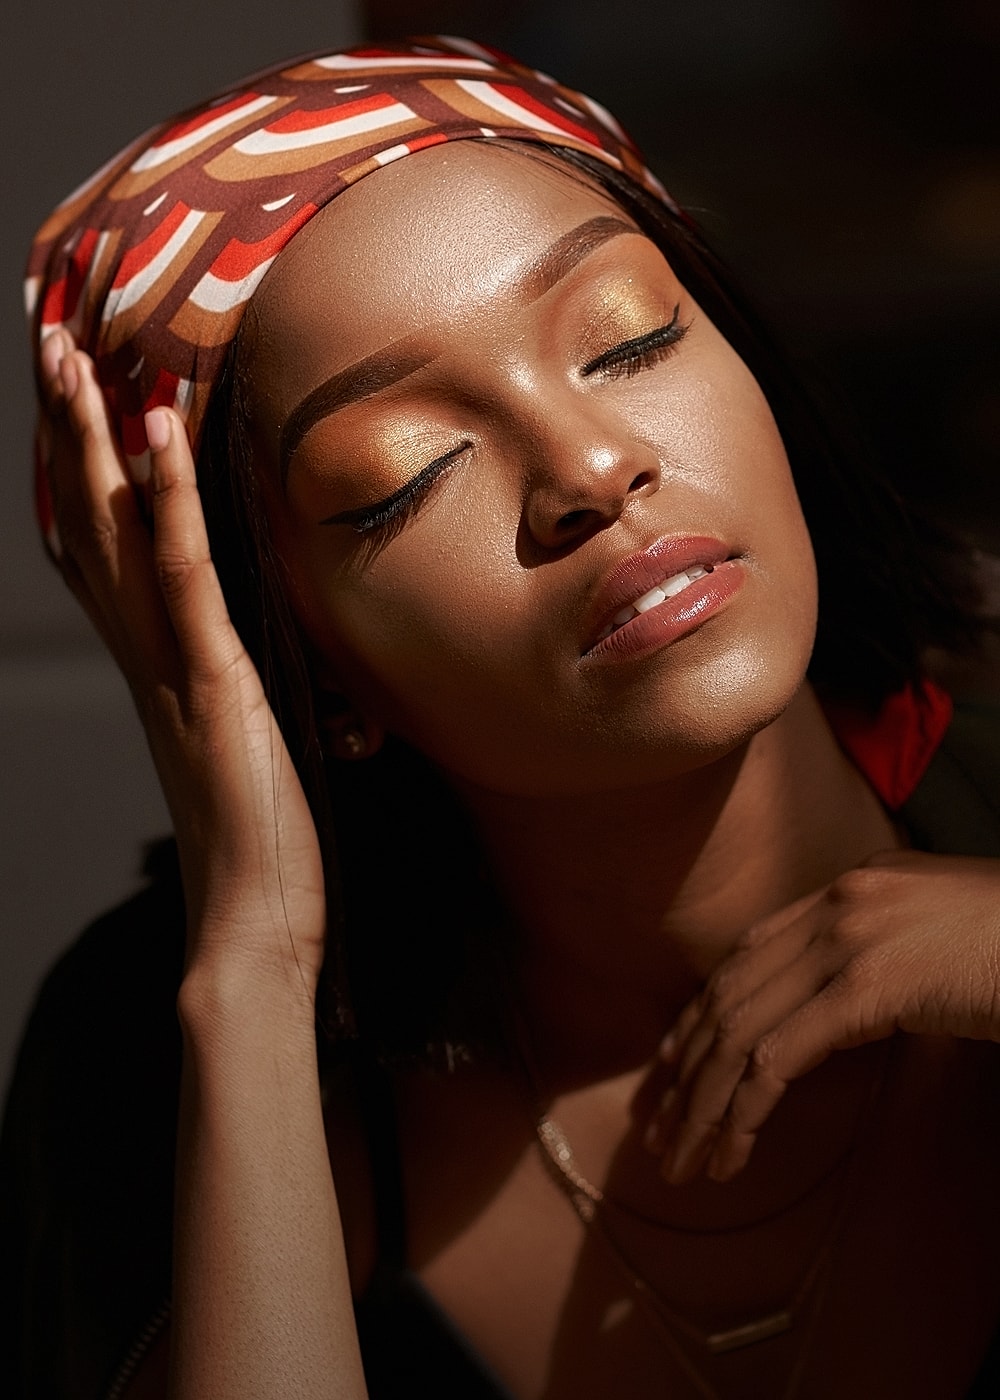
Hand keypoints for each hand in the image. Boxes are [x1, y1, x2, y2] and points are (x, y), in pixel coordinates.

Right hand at [39, 331, 326, 1000]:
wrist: (254, 924)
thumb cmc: (261, 840)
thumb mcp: (250, 741)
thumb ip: (236, 686)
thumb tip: (254, 654)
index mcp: (155, 667)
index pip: (102, 551)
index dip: (80, 473)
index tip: (74, 400)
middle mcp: (145, 657)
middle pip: (85, 522)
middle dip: (63, 431)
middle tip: (46, 341)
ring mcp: (172, 667)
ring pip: (113, 535)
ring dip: (90, 442)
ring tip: (73, 357)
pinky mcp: (213, 682)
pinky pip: (184, 577)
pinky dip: (169, 501)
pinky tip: (157, 433)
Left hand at [644, 849, 999, 1184]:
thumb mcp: (932, 935)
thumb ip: (875, 954)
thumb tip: (834, 1009)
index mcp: (848, 888)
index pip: (745, 955)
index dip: (699, 1014)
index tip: (673, 1065)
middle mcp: (836, 904)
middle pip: (728, 992)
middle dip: (685, 1069)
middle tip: (660, 1127)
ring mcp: (850, 940)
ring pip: (741, 1031)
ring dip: (704, 1104)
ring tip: (684, 1158)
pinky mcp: (869, 988)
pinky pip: (780, 1058)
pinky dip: (746, 1111)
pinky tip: (734, 1152)